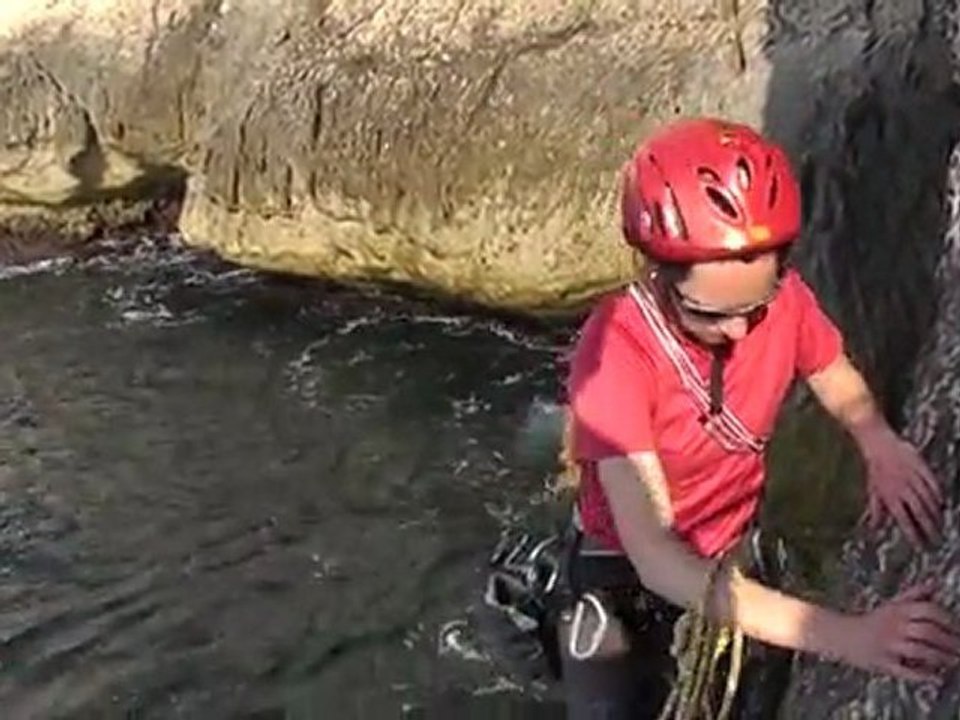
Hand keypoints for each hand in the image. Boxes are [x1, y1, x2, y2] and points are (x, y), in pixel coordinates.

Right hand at [842, 582, 959, 681]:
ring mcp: (888, 645)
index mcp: (897, 610)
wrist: (840, 635)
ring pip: (920, 651)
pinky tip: (936, 677)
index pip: (927, 610)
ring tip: (953, 661)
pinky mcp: (883, 663)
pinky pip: (906, 671)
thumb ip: (913, 595)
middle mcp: (894, 626)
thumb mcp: (891, 605)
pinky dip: (923, 675)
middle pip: (927, 632)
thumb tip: (934, 584)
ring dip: (941, 657)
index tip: (958, 628)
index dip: (947, 619)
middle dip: (949, 641)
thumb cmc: (871, 622)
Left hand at [857, 422, 942, 547]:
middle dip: (929, 528)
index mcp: (889, 495)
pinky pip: (933, 483)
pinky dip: (938, 494)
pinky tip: (942, 503)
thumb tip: (875, 528)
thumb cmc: (875, 469)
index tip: (921, 546)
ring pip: (928, 499)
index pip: (904, 520)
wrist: (878, 443)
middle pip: (920, 512)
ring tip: (940, 524)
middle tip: (936, 539)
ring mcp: (913, 477)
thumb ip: (876, 510)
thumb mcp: (873, 489)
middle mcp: (902, 488)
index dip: (913, 534)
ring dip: (936, 513)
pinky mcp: (921, 467)